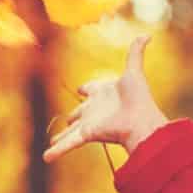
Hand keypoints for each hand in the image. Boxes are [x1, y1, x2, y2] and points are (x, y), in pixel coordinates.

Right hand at [44, 35, 167, 162]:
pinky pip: (69, 143)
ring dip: (60, 138)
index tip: (82, 89)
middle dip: (74, 117)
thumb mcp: (134, 72)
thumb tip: (147, 35)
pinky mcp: (87, 134)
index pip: (92, 89)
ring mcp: (90, 123)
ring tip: (52, 142)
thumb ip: (136, 53)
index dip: (88, 89)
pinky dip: (57, 151)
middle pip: (80, 113)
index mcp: (104, 93)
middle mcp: (96, 109)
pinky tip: (46, 158)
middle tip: (69, 120)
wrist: (141, 120)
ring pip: (70, 132)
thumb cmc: (139, 98)